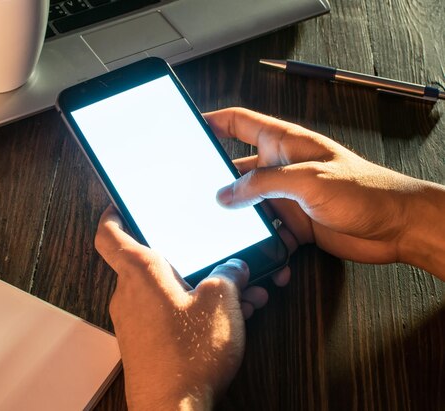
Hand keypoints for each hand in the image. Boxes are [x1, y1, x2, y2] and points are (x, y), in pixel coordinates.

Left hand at [95, 206, 268, 409]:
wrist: (173, 410)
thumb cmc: (188, 355)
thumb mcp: (222, 303)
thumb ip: (230, 275)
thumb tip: (236, 268)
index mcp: (140, 272)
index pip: (110, 233)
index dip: (114, 213)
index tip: (122, 203)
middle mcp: (130, 294)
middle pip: (154, 261)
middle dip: (193, 259)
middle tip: (222, 261)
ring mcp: (135, 321)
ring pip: (169, 290)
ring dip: (202, 288)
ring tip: (241, 296)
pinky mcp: (146, 342)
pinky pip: (169, 314)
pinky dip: (194, 310)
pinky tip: (228, 320)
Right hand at [205, 108, 444, 279]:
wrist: (397, 226)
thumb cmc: (366, 190)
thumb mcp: (308, 180)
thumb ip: (263, 185)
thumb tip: (227, 194)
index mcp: (285, 143)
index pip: (240, 123)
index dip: (213, 122)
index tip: (189, 127)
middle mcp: (282, 168)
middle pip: (237, 169)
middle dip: (216, 181)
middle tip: (194, 191)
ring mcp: (287, 197)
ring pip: (248, 205)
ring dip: (237, 217)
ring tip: (221, 227)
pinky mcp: (295, 224)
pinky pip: (266, 232)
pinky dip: (260, 242)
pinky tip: (259, 250)